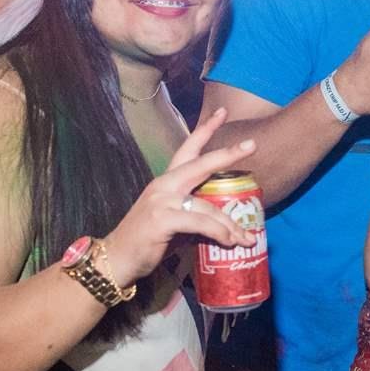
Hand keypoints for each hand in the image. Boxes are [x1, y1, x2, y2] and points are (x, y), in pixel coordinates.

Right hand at [102, 107, 257, 284]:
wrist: (117, 258)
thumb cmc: (149, 240)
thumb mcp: (177, 222)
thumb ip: (198, 215)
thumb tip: (230, 224)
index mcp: (167, 181)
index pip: (187, 149)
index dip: (205, 130)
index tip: (222, 112)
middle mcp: (163, 185)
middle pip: (200, 164)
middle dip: (227, 154)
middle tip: (252, 144)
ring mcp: (161, 201)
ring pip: (207, 205)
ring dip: (230, 224)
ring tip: (245, 238)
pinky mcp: (161, 219)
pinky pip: (200, 223)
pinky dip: (218, 232)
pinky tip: (229, 241)